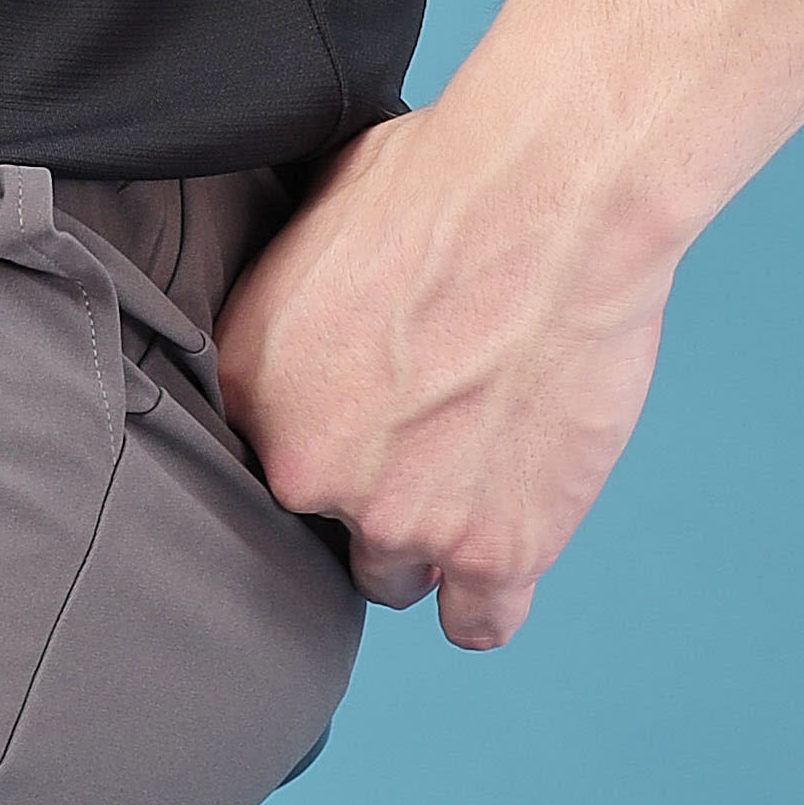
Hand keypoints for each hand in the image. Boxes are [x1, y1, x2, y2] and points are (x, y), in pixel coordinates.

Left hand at [214, 94, 676, 649]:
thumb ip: (289, 310)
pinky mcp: (496, 548)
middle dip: (368, 486)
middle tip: (421, 432)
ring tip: (466, 476)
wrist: (554, 199)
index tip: (355, 413)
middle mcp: (308, 471)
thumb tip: (298, 324)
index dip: (315, 435)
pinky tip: (496, 555)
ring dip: (428, 539)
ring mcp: (402, 519)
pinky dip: (486, 597)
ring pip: (395, 576)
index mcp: (249, 389)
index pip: (259, 458)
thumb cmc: (441, 181)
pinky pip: (478, 623)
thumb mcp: (313, 222)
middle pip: (323, 524)